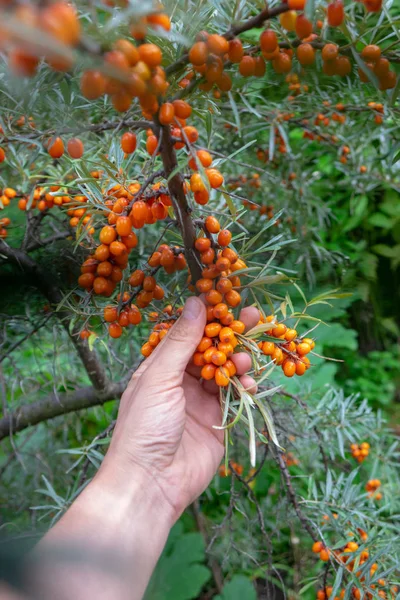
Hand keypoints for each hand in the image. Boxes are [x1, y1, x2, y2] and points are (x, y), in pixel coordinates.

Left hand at [101, 297, 258, 522]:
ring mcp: (199, 400)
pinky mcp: (217, 419)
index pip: (187, 334)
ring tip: (246, 359)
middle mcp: (180, 380)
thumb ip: (181, 342)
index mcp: (159, 367)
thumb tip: (196, 303)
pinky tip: (250, 384)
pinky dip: (245, 386)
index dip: (207, 318)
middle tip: (255, 317)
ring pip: (225, 370)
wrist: (152, 483)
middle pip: (210, 349)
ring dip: (238, 361)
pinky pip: (235, 395)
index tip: (228, 302)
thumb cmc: (145, 427)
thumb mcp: (159, 378)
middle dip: (231, 335)